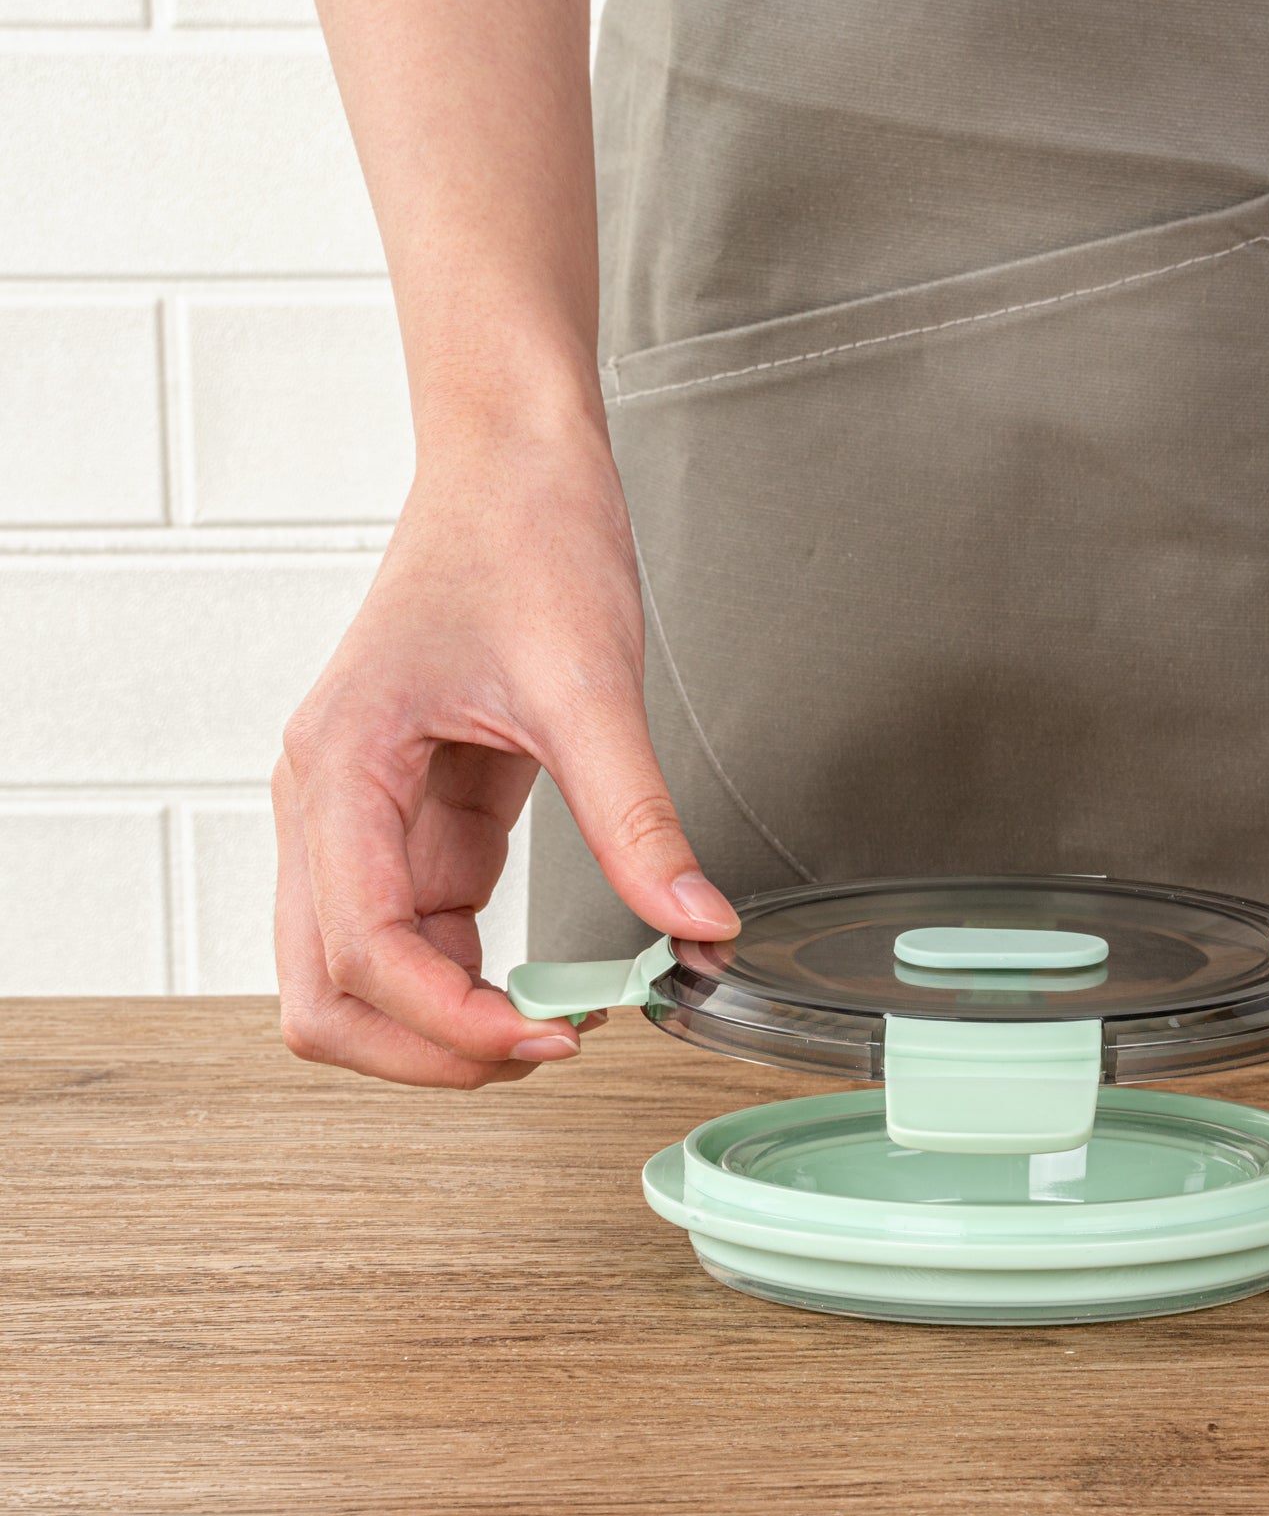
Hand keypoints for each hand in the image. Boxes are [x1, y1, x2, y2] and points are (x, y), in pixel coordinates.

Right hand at [273, 421, 737, 1087]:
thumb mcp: (592, 686)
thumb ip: (638, 820)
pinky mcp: (408, 819)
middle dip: (426, 1049)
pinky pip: (415, 933)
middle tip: (546, 1050)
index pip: (362, 947)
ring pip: (359, 977)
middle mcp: (325, 803)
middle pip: (326, 993)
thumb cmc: (522, 539)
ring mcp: (359, 817)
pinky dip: (468, 977)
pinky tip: (549, 977)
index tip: (553, 1039)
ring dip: (443, 1023)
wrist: (510, 465)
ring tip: (559, 1021)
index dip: (450, 1021)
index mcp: (340, 766)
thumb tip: (697, 926)